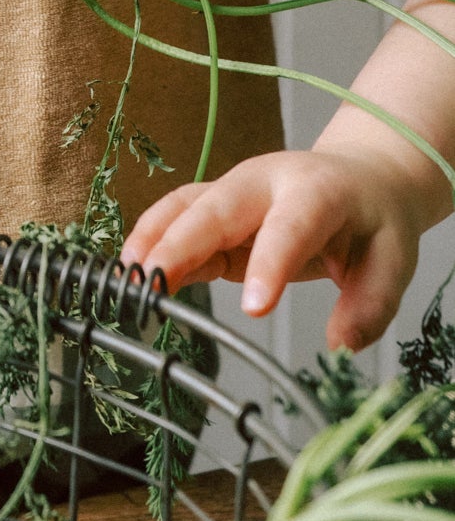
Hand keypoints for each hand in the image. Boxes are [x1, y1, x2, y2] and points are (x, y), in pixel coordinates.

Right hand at [121, 149, 426, 350]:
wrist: (360, 176)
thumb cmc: (373, 220)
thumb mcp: (393, 260)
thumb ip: (372, 303)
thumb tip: (341, 344)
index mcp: (316, 191)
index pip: (290, 226)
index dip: (269, 263)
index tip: (254, 309)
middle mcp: (263, 182)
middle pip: (215, 207)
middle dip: (180, 243)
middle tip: (151, 285)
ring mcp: (232, 190)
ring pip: (183, 206)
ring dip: (151, 238)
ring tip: (127, 279)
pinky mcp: (215, 209)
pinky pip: (176, 220)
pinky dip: (150, 243)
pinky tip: (132, 273)